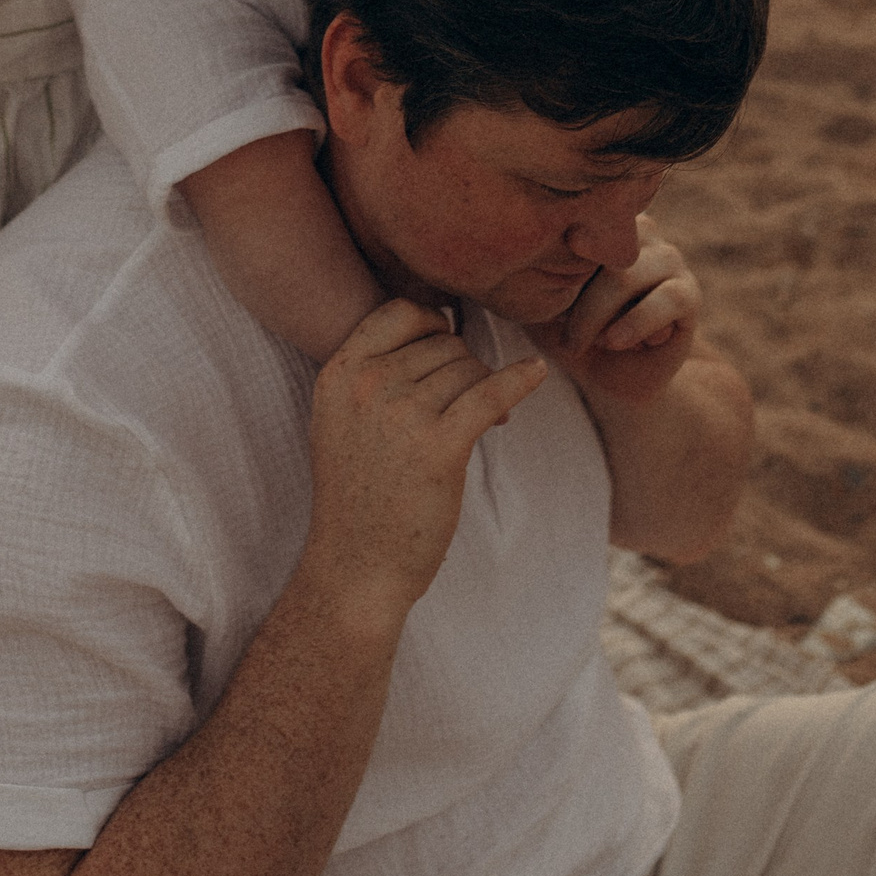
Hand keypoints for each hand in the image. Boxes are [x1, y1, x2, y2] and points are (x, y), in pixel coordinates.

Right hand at [301, 300, 545, 636]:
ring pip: (468, 369)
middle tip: (465, 408)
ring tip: (482, 423)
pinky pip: (491, 393)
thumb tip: (441, 328)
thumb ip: (372, 372)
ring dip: (484, 390)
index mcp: (339, 372)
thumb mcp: (339, 417)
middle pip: (443, 344)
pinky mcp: (440, 446)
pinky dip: (520, 380)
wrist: (356, 564)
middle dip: (463, 370)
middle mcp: (368, 384)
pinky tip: (537, 372)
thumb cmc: (355, 494)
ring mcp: (403, 413)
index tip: (447, 345)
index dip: (432, 323)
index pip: (400, 311)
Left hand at [531, 219, 699, 408]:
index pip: (576, 226)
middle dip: (574, 298)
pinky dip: (636, 323)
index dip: (553, 264)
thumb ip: (533, 269)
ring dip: (597, 314)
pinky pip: (668, 299)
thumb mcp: (544, 298)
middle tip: (559, 333)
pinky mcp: (689, 294)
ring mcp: (669, 259)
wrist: (614, 379)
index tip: (538, 301)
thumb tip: (505, 242)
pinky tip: (614, 343)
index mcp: (604, 222)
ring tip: (579, 342)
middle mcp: (641, 232)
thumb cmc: (572, 330)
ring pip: (627, 275)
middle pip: (599, 250)